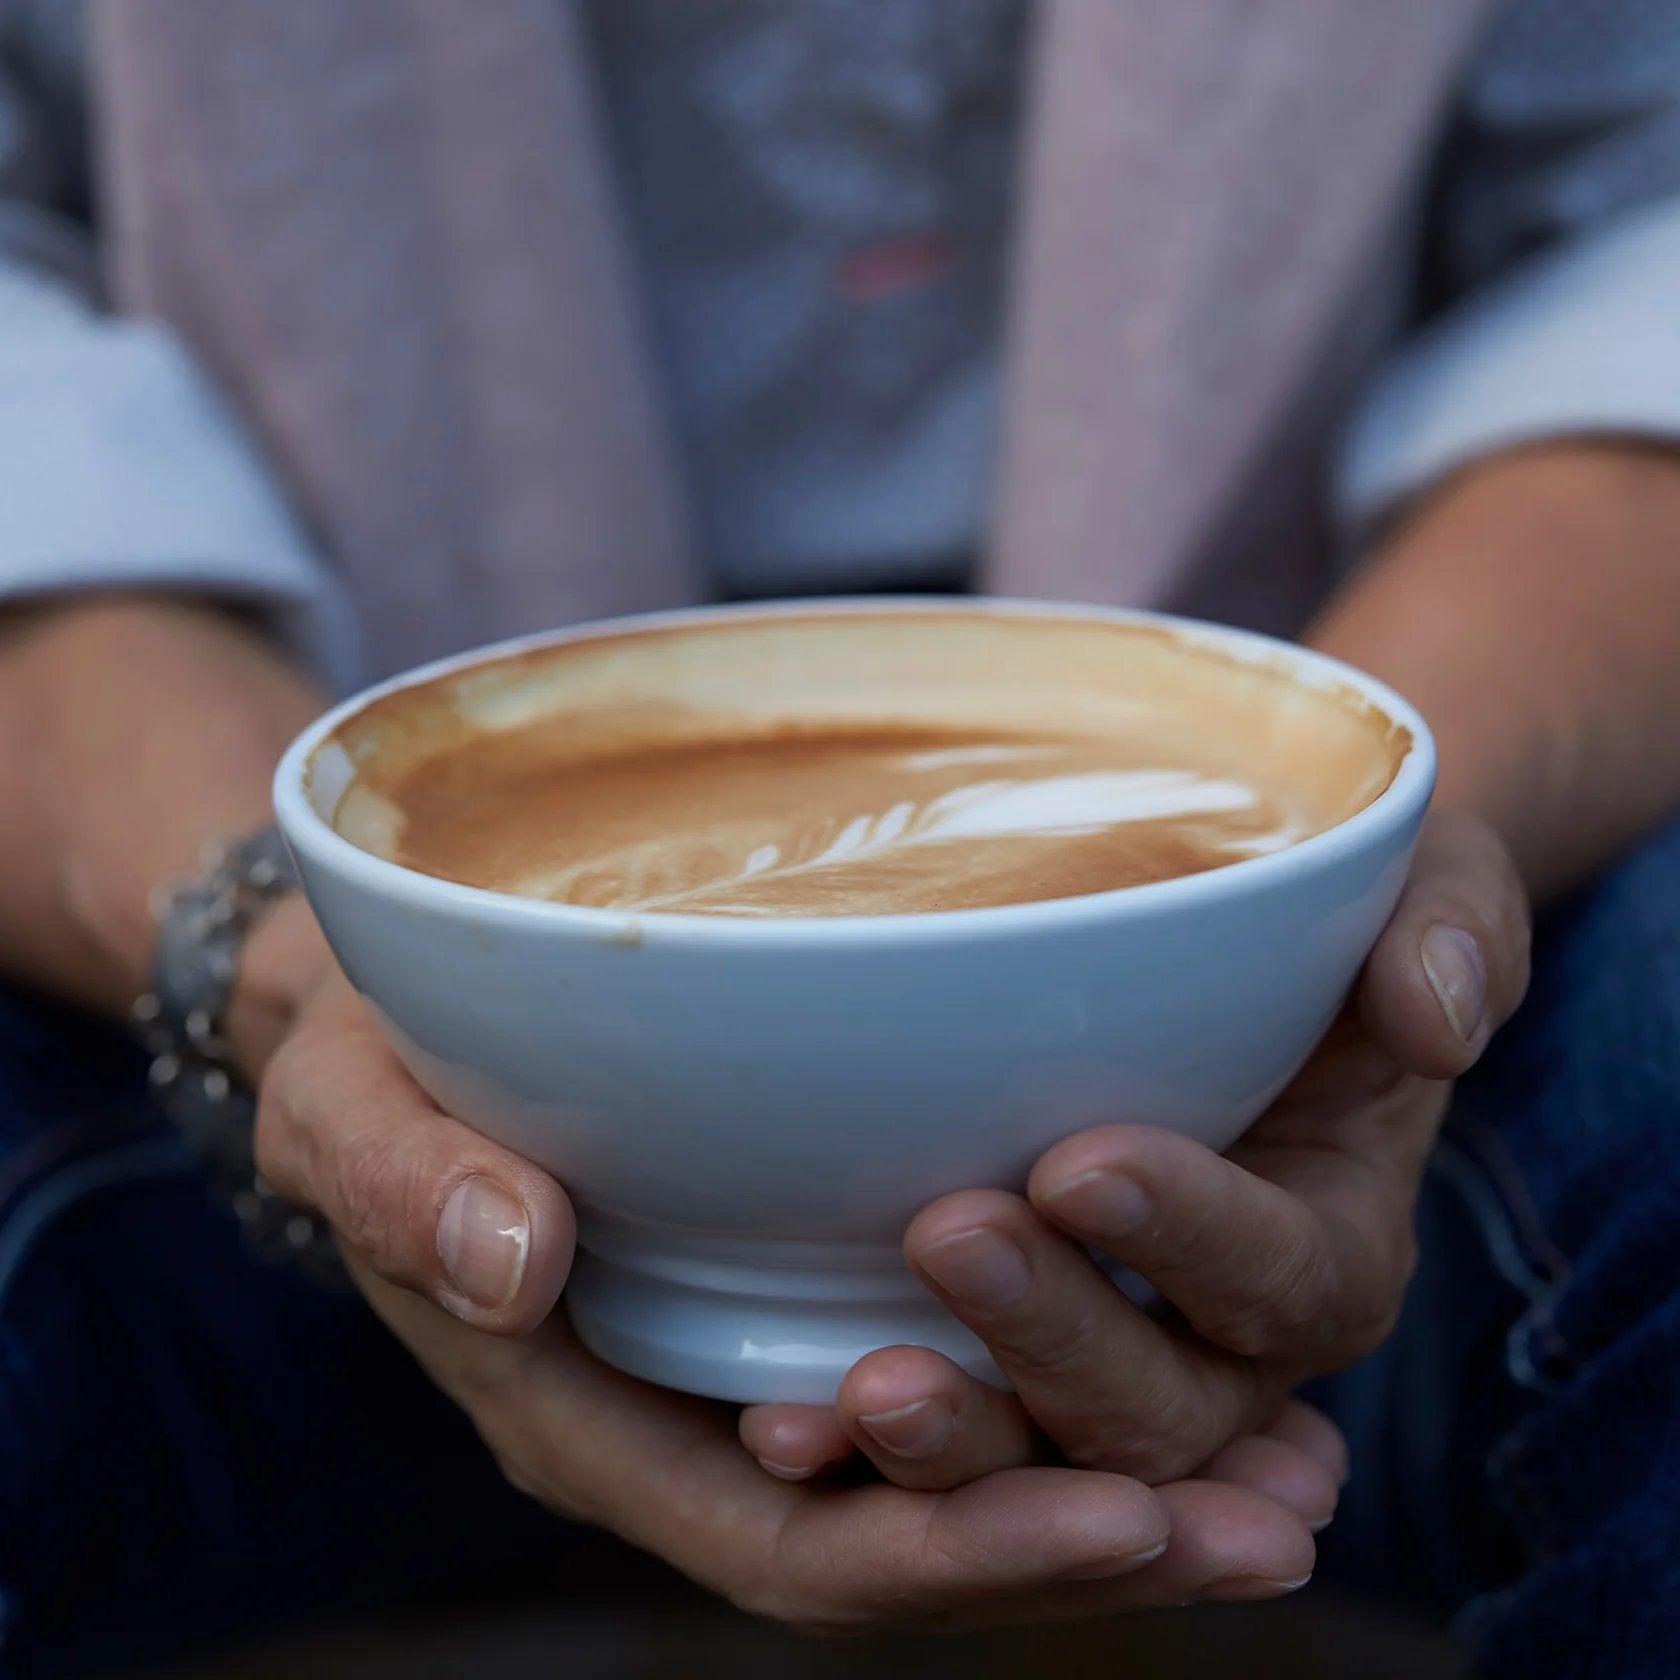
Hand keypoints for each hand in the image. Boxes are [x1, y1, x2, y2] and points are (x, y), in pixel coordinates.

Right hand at [250, 921, 1325, 1626]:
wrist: (401, 1016)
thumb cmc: (374, 1062)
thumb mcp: (348, 1105)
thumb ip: (405, 1184)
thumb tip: (512, 1264)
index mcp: (593, 1415)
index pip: (786, 1539)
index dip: (947, 1547)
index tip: (1117, 1518)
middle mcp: (704, 1413)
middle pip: (914, 1533)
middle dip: (1089, 1541)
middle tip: (1273, 1524)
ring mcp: (771, 1351)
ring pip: (965, 1463)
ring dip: (1131, 1478)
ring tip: (1302, 1472)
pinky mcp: (820, 1273)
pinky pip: (969, 1361)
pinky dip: (1094, 1375)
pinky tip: (1228, 1362)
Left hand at [738, 811, 1529, 1497]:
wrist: (1224, 950)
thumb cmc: (1325, 911)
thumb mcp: (1414, 886)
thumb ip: (1450, 935)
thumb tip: (1436, 1017)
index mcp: (1328, 1241)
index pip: (1290, 1279)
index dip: (1197, 1237)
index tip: (1083, 1161)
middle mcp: (1220, 1335)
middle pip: (1163, 1408)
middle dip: (1058, 1339)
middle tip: (949, 1234)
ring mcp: (1105, 1350)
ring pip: (1050, 1455)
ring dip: (963, 1437)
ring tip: (862, 1387)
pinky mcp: (998, 1343)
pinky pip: (952, 1428)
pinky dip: (871, 1447)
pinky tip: (786, 1426)